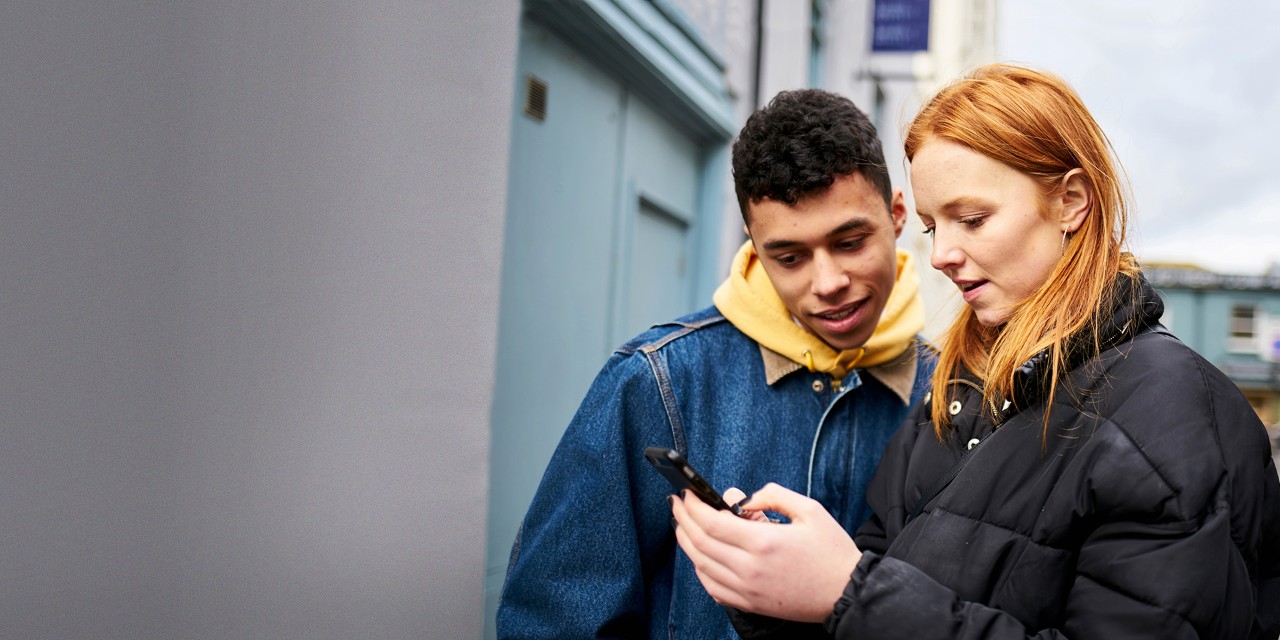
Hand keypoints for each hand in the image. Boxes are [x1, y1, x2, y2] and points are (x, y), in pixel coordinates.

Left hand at [671, 483, 860, 622]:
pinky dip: (700, 570)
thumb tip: (743, 497)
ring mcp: (748, 590)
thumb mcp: (810, 510)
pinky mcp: (750, 604)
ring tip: (682, 525)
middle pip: (700, 542)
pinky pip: (713, 588)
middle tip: (676, 503)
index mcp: (765, 542)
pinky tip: (699, 556)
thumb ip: (774, 496)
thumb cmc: (831, 552)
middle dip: (683, 519)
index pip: (712, 522)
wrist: (848, 593)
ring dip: (686, 543)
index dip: (693, 505)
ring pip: (701, 565)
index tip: (686, 492)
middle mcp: (751, 568)